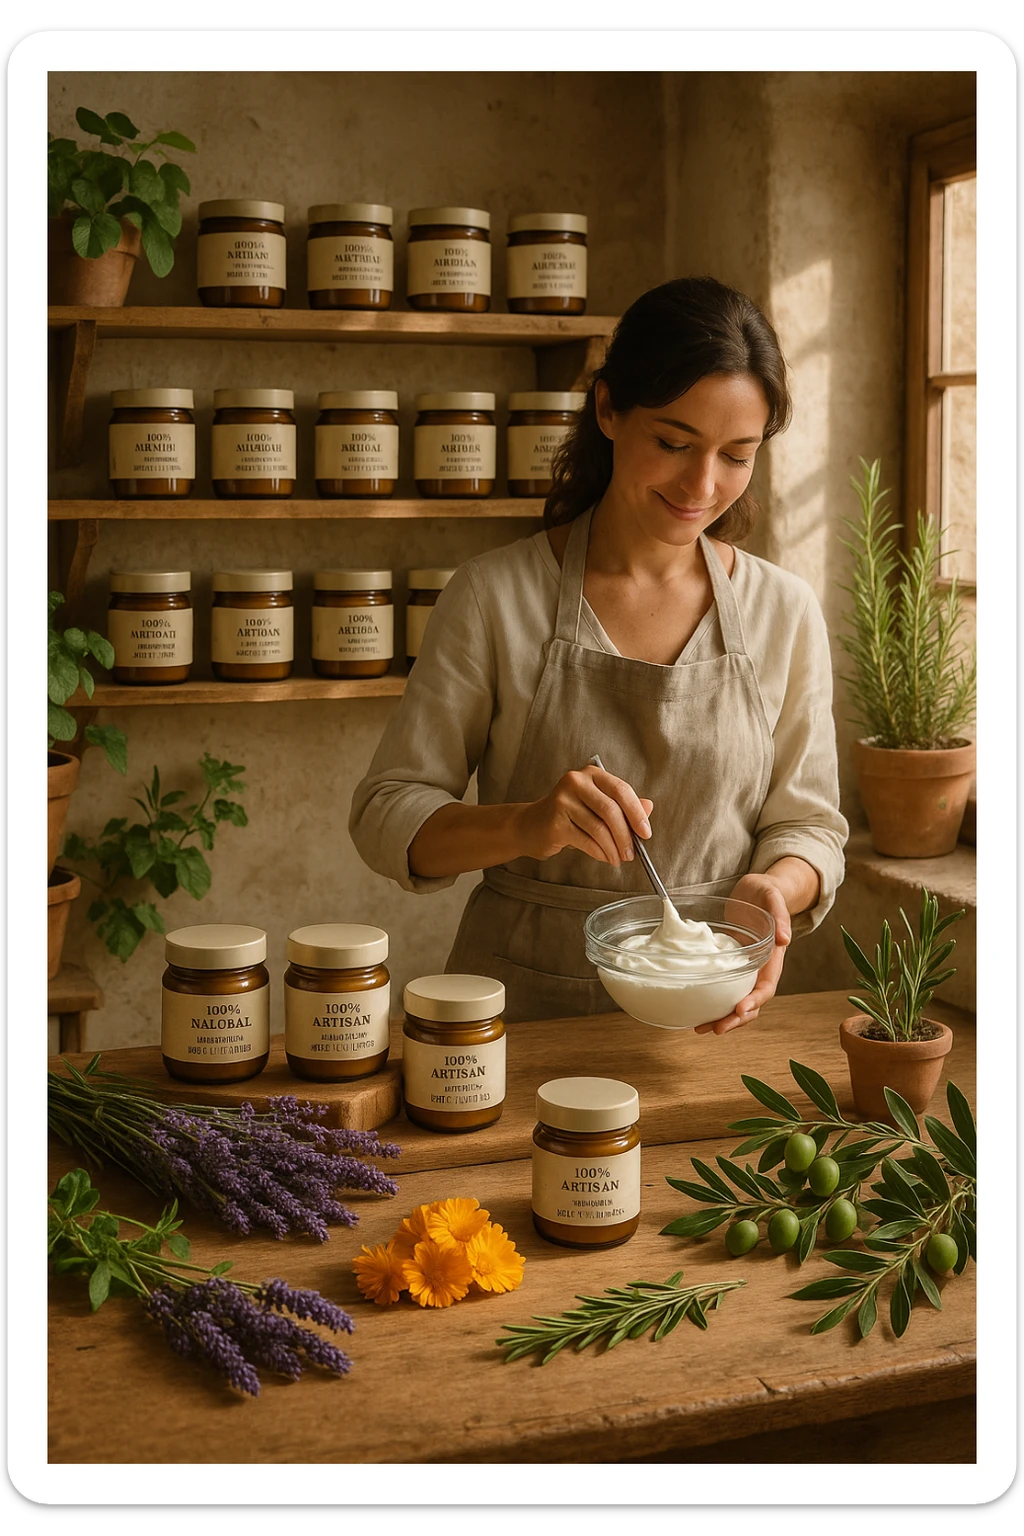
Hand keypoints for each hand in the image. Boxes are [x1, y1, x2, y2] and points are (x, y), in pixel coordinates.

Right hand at [516, 763, 653, 867]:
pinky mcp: (555, 821)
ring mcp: (563, 800)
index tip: (646, 833)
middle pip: (611, 810)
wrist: (532, 825)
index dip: (636, 813)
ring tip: (618, 858)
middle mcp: (576, 782)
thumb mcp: (598, 806)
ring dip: (613, 848)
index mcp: (591, 774)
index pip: (621, 790)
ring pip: (599, 828)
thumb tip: (649, 807)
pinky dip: (599, 852)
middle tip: (632, 853)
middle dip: (625, 835)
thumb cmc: (569, 815)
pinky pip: (586, 840)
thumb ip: (623, 805)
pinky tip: (604, 857)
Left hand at [694, 872, 792, 1036]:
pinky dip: (712, 1002)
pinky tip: (696, 1009)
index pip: (766, 987)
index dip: (755, 1001)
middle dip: (735, 1019)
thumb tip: (784, 939)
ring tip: (701, 1028)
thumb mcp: (773, 898)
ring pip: (736, 1001)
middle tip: (716, 1029)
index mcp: (772, 958)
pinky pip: (723, 989)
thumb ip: (781, 916)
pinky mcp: (730, 966)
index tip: (740, 1009)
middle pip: (751, 1003)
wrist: (757, 891)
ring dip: (722, 1017)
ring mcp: (745, 970)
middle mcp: (759, 969)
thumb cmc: (767, 893)